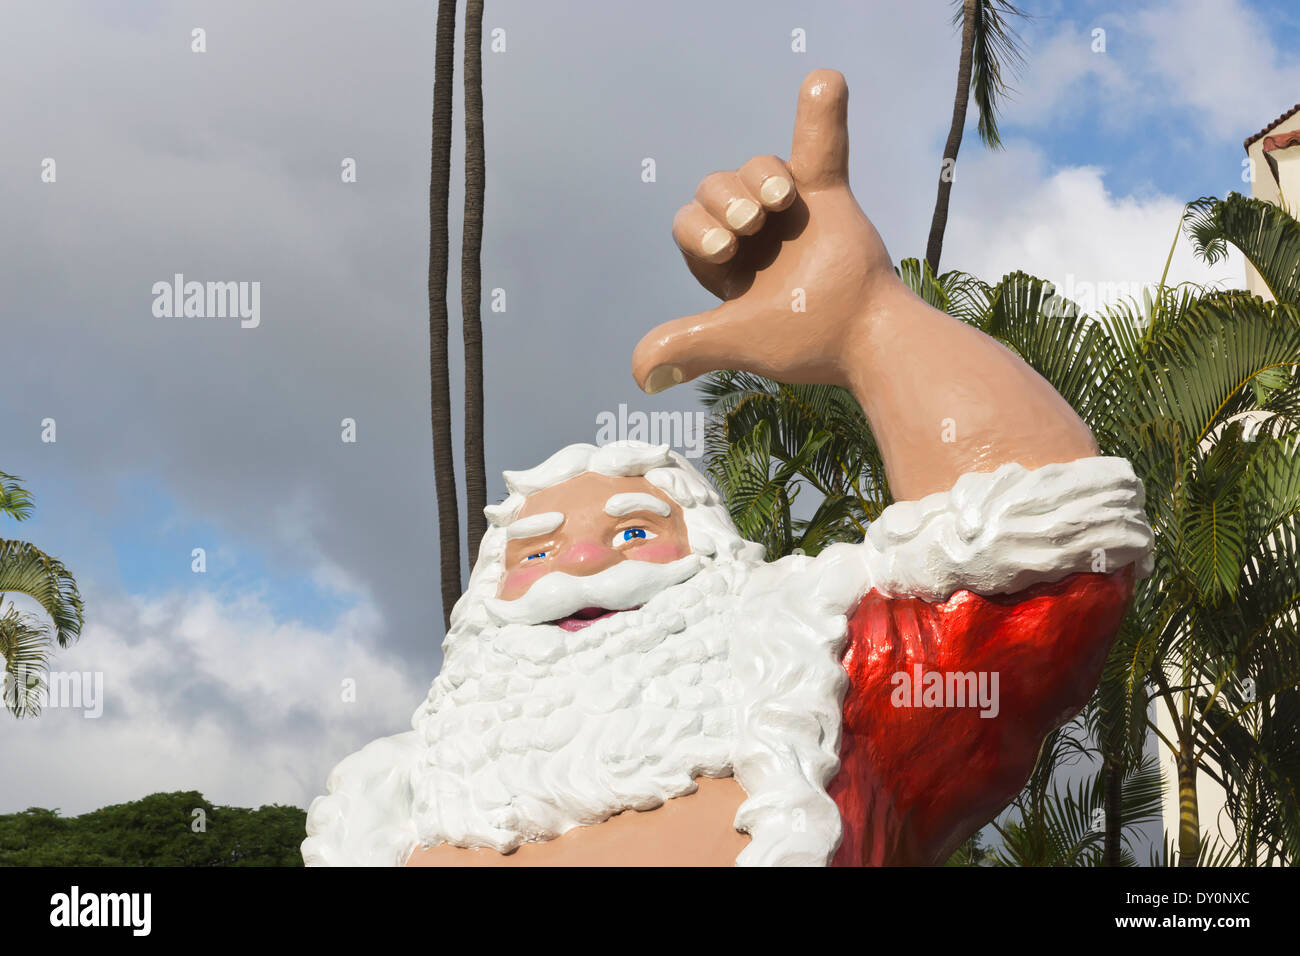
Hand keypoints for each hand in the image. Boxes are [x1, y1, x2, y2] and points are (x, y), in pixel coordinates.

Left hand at [632, 69, 899, 393]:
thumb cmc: (804, 340)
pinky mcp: (827, 194)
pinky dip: (823, 112)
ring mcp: (789, 210)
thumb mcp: (739, 340)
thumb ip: (690, 345)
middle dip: (725, 199)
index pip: (690, 225)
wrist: (867, 337)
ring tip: (780, 200)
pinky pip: (821, 143)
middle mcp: (750, 232)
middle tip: (750, 224)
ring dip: (760, 176)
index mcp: (722, 264)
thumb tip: (640, 374)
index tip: (726, 250)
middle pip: (715, 189)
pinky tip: (824, 79)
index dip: (700, 228)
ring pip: (755, 168)